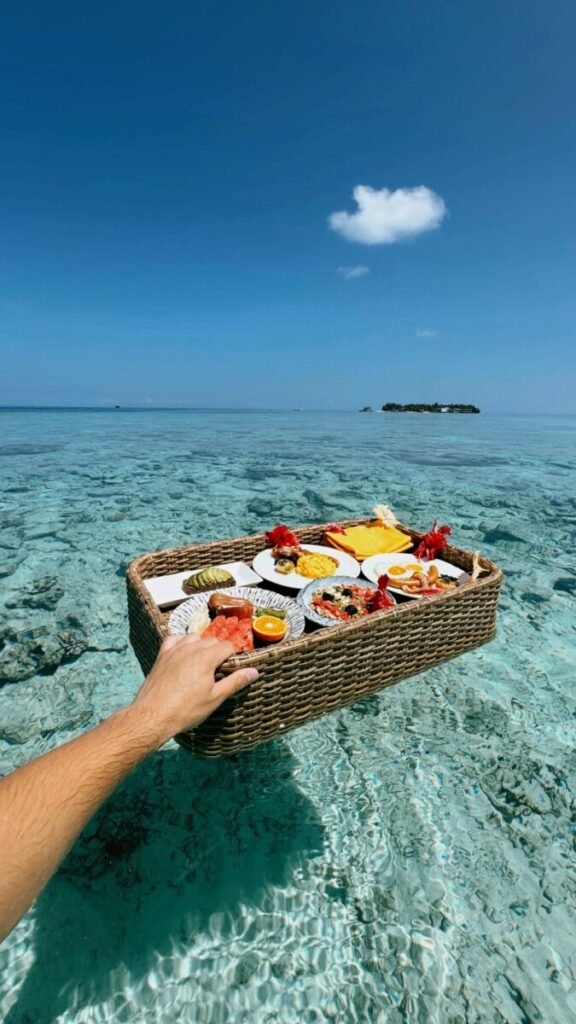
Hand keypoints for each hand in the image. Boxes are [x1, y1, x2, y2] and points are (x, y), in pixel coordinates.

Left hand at [132, 634, 257, 742]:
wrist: (153, 715)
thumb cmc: (186, 710)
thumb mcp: (215, 698)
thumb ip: (235, 681)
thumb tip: (254, 672)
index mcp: (206, 657)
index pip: (227, 646)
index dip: (232, 657)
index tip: (230, 668)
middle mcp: (191, 648)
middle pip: (211, 640)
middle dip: (218, 651)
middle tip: (218, 670)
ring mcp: (174, 650)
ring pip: (194, 637)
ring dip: (201, 645)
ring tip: (202, 663)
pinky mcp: (162, 655)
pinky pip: (174, 639)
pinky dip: (181, 642)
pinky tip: (184, 653)